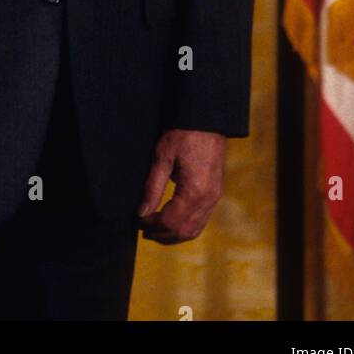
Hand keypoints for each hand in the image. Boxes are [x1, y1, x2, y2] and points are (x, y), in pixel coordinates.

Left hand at [137, 129, 224, 243]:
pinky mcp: (216, 193)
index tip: (137, 220)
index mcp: (194, 191)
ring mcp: (214, 197)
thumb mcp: (163, 157)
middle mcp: (208, 199)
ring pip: (194, 230)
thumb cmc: (184, 133)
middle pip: (183, 231)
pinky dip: (185, 226)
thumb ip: (153, 187)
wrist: (208, 118)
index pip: (170, 222)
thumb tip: (142, 212)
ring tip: (155, 229)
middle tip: (143, 229)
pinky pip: (201, 220)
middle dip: (162, 234)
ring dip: (174, 234)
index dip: (152, 225)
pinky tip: (172, 220)